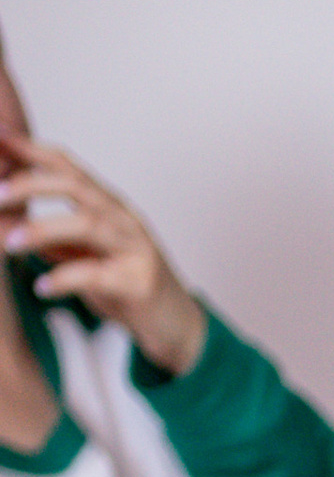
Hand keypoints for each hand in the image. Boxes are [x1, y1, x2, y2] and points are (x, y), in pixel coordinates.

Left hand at [0, 139, 205, 376]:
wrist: (175, 326)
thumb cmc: (128, 288)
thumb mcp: (85, 257)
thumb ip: (54, 240)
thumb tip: (8, 223)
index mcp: (108, 206)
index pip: (69, 167)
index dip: (33, 150)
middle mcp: (124, 219)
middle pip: (77, 186)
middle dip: (32, 184)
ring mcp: (136, 248)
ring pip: (88, 224)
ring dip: (43, 230)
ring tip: (10, 243)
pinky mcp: (140, 282)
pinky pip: (97, 274)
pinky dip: (65, 279)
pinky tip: (42, 287)